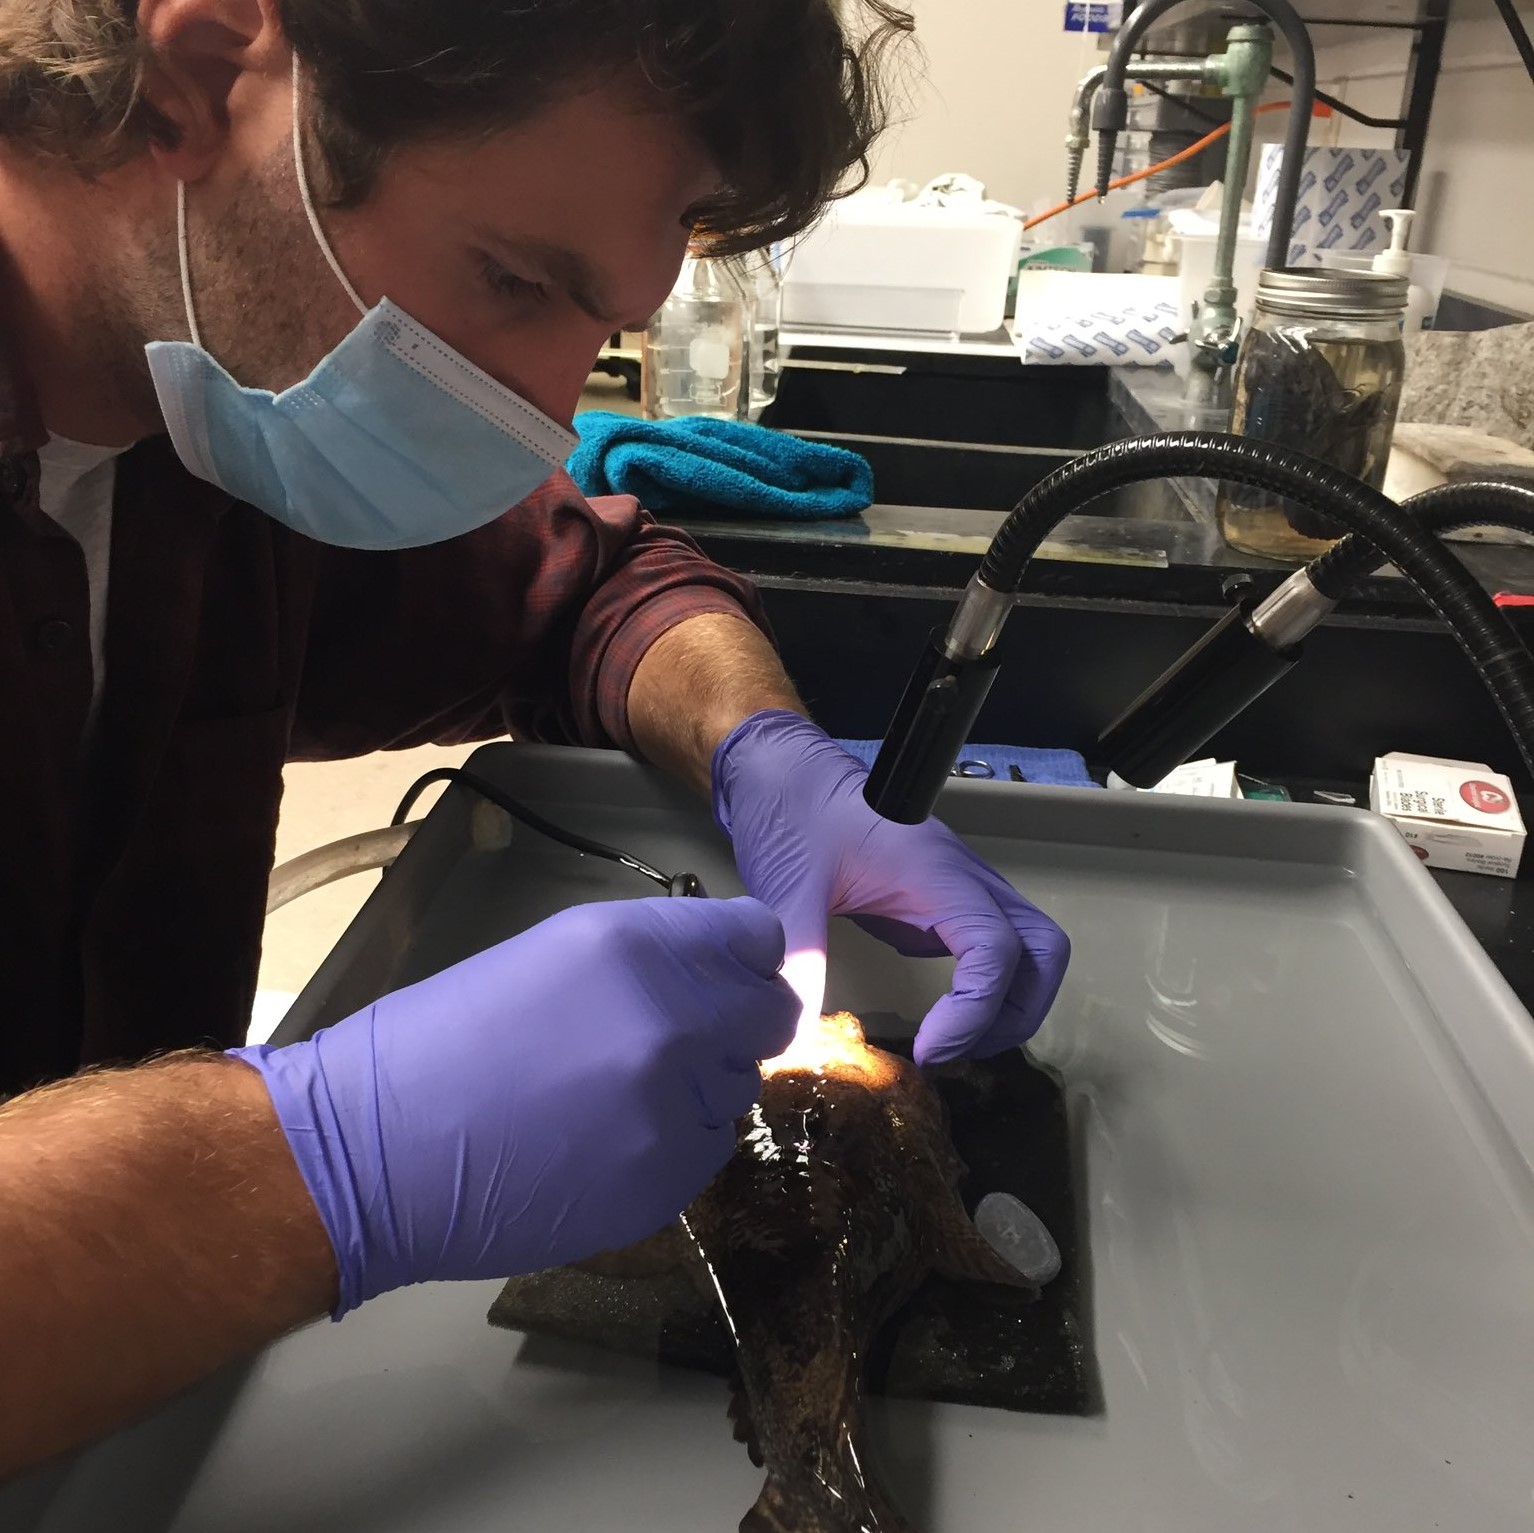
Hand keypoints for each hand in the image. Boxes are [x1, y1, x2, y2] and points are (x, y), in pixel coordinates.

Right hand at [231, 897, 796, 1314]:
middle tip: (681, 1039)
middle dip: (738, 1022)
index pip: (758, 939)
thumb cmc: (443, 1040)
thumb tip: (713, 971)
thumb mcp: (552, 954)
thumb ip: (650, 956)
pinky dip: (670, 1146)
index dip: (742, 958)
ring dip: (699, 1087)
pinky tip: (602, 1144)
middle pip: (771, 1014)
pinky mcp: (665, 1182)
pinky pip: (704, 1150)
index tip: (720, 975)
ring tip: (613, 1096)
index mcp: (638, 947)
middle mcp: (674, 1021)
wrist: (375, 1153)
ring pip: (737, 1087)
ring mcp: (675, 1108)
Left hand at [713, 711, 1069, 1066]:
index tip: (927, 1050)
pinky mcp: (945, 901)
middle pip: (1043, 952)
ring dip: (1008, 1005)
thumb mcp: (787, 885)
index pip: (997, 950)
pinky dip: (986, 989)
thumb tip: (798, 1031)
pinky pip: (994, 948)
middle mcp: (965, 880)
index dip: (976, 1011)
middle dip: (1016, 1013)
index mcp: (936, 873)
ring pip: (1030, 950)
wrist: (788, 770)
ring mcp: (961, 889)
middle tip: (952, 1051)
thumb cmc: (794, 811)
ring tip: (948, 1042)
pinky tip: (940, 1016)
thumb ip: (800, 957)